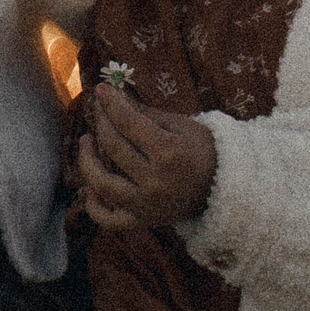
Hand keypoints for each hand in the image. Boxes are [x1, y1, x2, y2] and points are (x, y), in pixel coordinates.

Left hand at [76, 85, 218, 229]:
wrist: (222, 189)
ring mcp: (147, 204)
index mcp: (169, 153)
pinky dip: (93, 207)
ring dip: (87, 160)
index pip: (129, 123)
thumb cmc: (202, 152)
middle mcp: (156, 181)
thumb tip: (114, 96)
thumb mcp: (181, 126)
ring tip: (87, 141)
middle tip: (97, 108)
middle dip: (101, 122)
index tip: (101, 89)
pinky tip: (89, 189)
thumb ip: (146, 113)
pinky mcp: (143, 221)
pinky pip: (109, 219)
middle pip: (114, 147)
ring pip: (102, 183)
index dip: (111, 103)